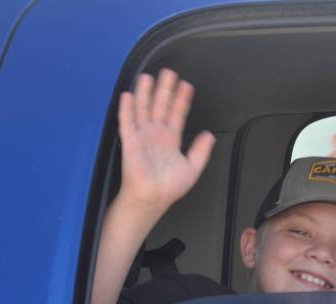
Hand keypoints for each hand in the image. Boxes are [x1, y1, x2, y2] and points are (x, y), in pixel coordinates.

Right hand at [117, 68, 215, 213]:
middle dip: (165, 89)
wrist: (153, 198)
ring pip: (143, 109)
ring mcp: (142, 136)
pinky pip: (127, 123)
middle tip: (169, 72)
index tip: (187, 85)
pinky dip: (127, 109)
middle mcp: (156, 134)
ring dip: (145, 93)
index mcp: (170, 139)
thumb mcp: (192, 168)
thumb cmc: (169, 187)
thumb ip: (200, 151)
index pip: (176, 114)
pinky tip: (127, 95)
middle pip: (160, 106)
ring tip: (149, 76)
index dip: (181, 100)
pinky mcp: (130, 142)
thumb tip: (209, 135)